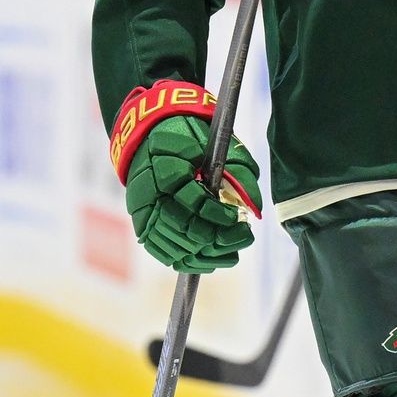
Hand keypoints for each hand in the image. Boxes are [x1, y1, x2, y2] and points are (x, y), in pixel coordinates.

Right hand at [112, 81, 262, 272]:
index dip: (218, 213)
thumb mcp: (217, 144)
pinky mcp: (141, 225)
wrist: (151, 135)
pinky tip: (211, 258)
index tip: (238, 217)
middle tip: (244, 237)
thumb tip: (255, 209)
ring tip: (233, 250)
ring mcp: (142, 212)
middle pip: (183, 227)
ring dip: (207, 253)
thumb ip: (239, 172)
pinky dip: (189, 260)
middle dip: (218, 237)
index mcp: (165, 165)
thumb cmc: (191, 138)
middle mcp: (148, 193)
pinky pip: (163, 252)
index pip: (192, 200)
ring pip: (173, 245)